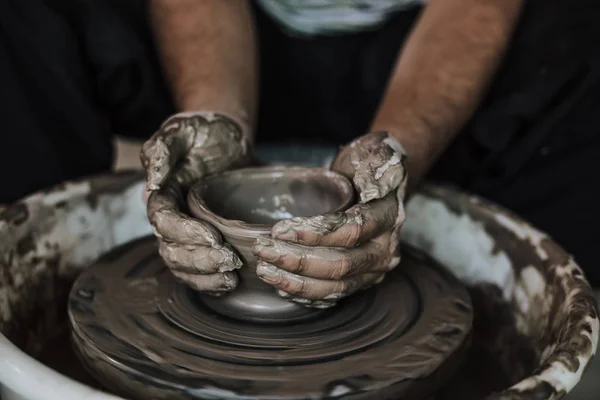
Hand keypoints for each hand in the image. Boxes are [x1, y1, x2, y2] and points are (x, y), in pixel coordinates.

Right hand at [141, 112, 251, 293]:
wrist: (231, 138)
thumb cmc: (205, 131)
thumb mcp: (183, 129)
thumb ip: (161, 150)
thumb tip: (150, 183)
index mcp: (162, 195)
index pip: (164, 223)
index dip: (185, 234)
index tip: (214, 238)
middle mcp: (172, 219)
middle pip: (173, 251)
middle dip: (199, 261)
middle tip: (230, 261)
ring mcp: (189, 233)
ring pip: (184, 266)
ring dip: (205, 277)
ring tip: (231, 278)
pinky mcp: (208, 241)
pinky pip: (201, 270)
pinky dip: (212, 282)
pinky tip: (231, 284)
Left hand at [252, 132, 407, 307]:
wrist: (376, 182)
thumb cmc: (368, 164)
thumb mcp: (376, 151)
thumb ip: (378, 160)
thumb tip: (375, 182)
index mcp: (389, 216)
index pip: (352, 230)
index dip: (316, 233)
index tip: (281, 229)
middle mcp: (386, 248)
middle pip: (342, 264)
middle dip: (299, 260)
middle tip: (265, 250)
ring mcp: (374, 268)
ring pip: (337, 284)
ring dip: (298, 281)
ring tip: (266, 271)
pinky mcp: (361, 280)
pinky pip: (335, 294)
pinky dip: (307, 294)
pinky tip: (282, 286)